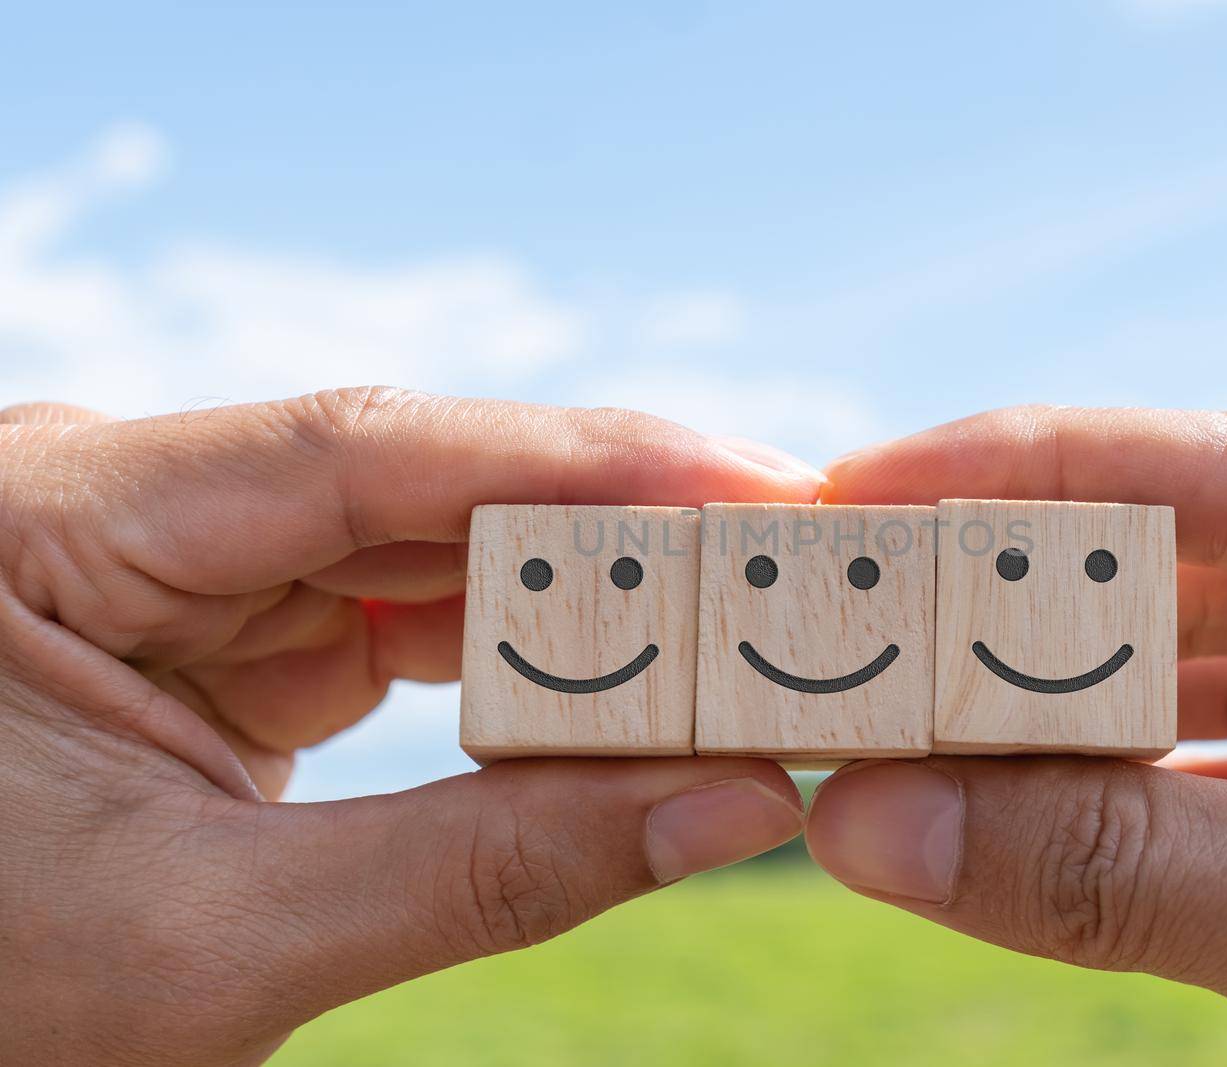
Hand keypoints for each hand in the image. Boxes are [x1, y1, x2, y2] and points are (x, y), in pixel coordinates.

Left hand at [0, 389, 817, 1065]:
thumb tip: (734, 806)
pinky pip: (390, 619)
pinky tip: (614, 679)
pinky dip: (507, 659)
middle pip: (406, 487)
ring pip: (414, 550)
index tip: (746, 480)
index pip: (353, 450)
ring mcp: (170, 570)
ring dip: (568, 598)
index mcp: (44, 520)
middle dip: (596, 531)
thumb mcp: (217, 946)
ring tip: (725, 623)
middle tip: (779, 559)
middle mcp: (116, 509)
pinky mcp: (215, 637)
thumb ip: (485, 871)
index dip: (569, 458)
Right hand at [805, 407, 1226, 1064]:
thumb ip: (1138, 875)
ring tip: (920, 726)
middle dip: (1033, 599)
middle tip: (859, 629)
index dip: (1036, 469)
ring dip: (1076, 703)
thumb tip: (867, 821)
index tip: (865, 491)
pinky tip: (1041, 805)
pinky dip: (1148, 786)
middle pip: (1217, 554)